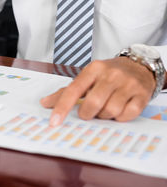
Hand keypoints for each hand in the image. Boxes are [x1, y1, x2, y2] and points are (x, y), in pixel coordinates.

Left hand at [41, 57, 156, 125]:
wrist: (139, 65)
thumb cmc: (108, 74)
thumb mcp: (87, 78)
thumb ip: (66, 91)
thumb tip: (44, 103)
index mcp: (93, 70)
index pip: (73, 90)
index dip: (62, 108)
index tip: (54, 121)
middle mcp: (111, 75)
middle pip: (93, 103)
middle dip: (87, 114)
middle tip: (89, 113)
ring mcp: (128, 84)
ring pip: (110, 110)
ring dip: (104, 116)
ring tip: (105, 109)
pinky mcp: (141, 95)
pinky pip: (127, 114)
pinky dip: (120, 117)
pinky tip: (119, 110)